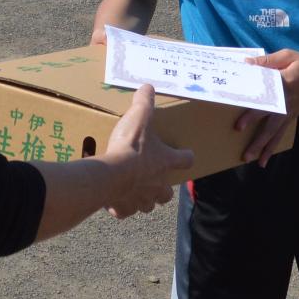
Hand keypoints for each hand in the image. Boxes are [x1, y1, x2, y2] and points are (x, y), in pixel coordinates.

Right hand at [103, 87, 193, 217]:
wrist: (111, 174)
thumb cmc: (130, 146)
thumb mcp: (139, 117)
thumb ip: (144, 102)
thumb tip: (148, 87)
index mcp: (166, 162)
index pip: (186, 160)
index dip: (186, 156)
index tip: (185, 155)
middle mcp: (158, 185)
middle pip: (167, 193)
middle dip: (162, 188)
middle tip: (153, 179)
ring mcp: (141, 200)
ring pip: (148, 205)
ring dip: (143, 199)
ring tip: (133, 190)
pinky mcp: (124, 208)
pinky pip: (125, 212)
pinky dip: (121, 207)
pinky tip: (114, 200)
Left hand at [239, 50, 298, 164]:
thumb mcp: (289, 56)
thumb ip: (268, 60)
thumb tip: (246, 63)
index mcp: (284, 84)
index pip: (265, 97)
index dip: (254, 104)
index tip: (241, 113)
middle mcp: (285, 102)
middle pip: (268, 120)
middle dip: (254, 129)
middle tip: (238, 140)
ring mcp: (288, 112)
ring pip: (273, 132)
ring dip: (261, 146)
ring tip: (247, 158)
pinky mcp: (291, 117)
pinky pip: (279, 135)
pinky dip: (271, 148)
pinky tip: (263, 160)